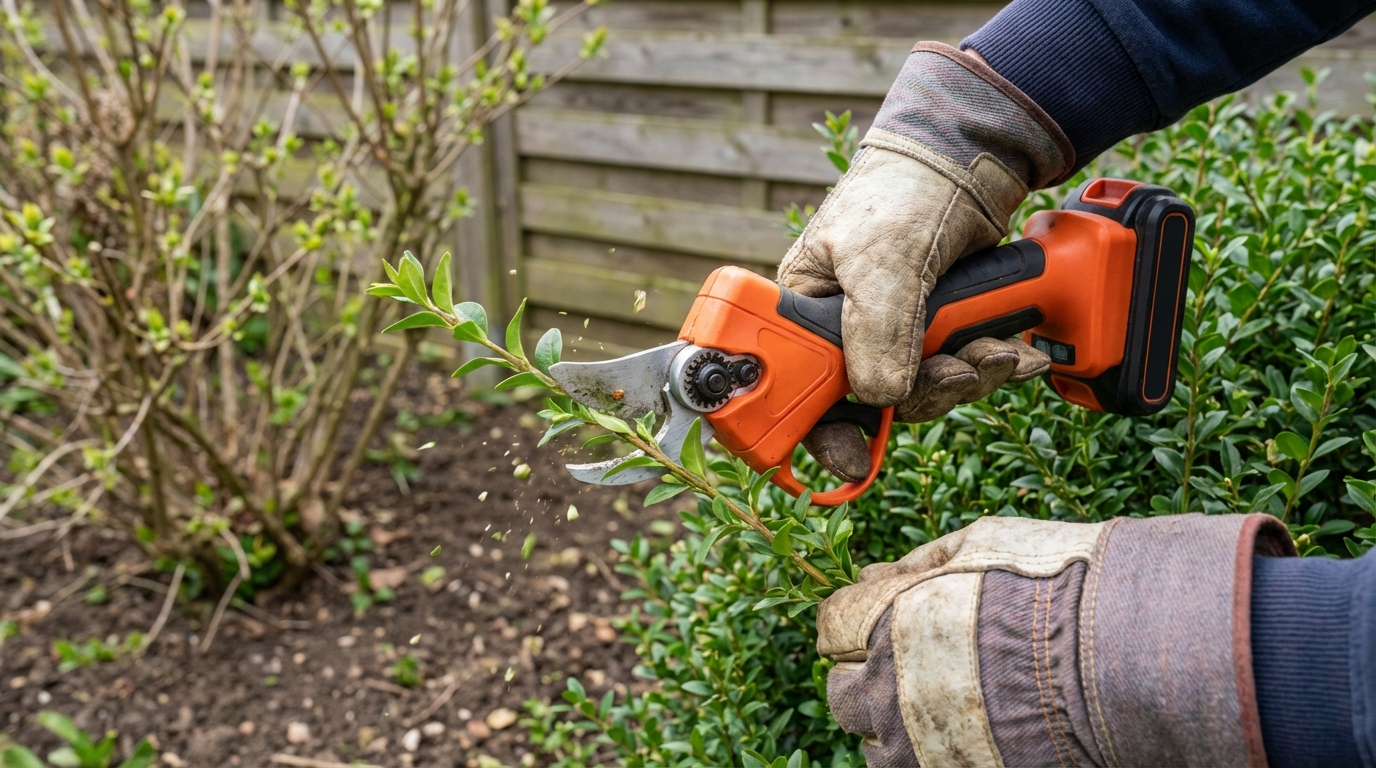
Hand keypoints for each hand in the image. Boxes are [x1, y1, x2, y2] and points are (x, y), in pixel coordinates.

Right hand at [781, 43, 1071, 481]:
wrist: (973, 158)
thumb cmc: (905, 189)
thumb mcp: (884, 255)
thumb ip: (878, 327)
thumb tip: (880, 395)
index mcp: (807, 313)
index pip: (796, 388)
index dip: (817, 430)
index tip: (847, 460)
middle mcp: (844, 331)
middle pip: (869, 402)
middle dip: (920, 397)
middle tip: (955, 376)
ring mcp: (893, 335)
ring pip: (921, 393)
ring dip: (966, 379)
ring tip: (996, 350)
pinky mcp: (938, 334)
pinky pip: (958, 374)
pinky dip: (989, 367)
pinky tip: (1013, 350)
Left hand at [816, 513, 1293, 766]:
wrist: (1127, 659)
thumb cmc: (1057, 587)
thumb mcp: (982, 543)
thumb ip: (917, 562)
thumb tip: (872, 574)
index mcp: (886, 622)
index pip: (831, 625)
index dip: (851, 619)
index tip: (872, 619)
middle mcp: (889, 689)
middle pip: (839, 693)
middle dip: (862, 675)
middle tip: (904, 665)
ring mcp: (920, 748)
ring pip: (874, 748)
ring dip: (892, 727)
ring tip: (942, 706)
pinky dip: (925, 758)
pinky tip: (964, 735)